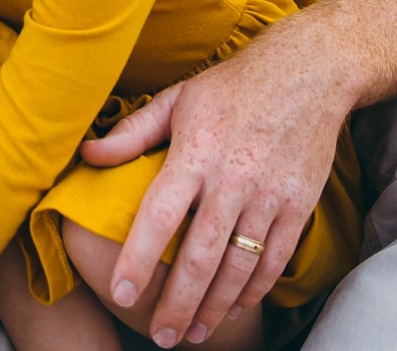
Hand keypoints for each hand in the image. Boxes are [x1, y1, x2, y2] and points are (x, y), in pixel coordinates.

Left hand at [78, 21, 344, 346]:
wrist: (309, 72)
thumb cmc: (233, 86)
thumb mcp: (178, 98)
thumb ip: (132, 133)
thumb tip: (87, 154)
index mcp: (195, 152)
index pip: (160, 214)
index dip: (139, 257)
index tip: (123, 294)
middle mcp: (232, 178)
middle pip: (200, 255)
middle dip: (178, 303)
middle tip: (160, 336)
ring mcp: (268, 195)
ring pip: (238, 266)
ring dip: (215, 307)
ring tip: (195, 333)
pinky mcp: (298, 205)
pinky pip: (274, 259)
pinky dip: (254, 290)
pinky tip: (234, 308)